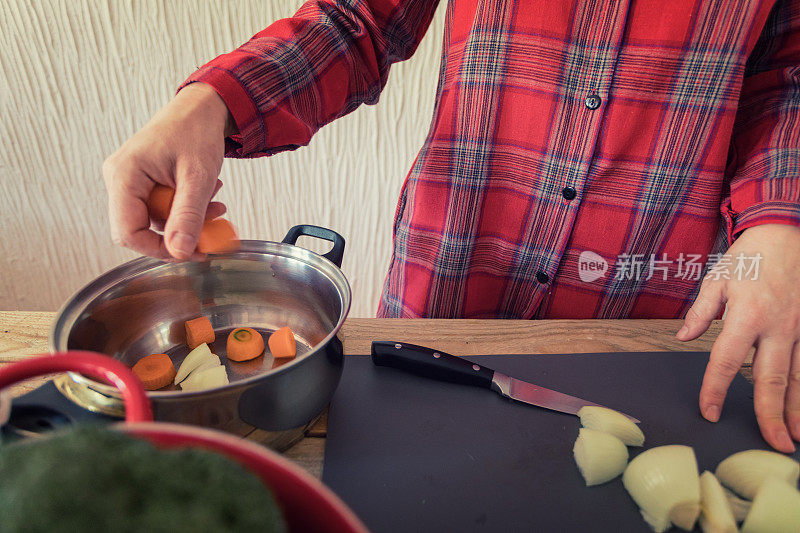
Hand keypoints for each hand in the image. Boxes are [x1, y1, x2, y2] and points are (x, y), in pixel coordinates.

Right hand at [102, 83, 234, 259]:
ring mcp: (129, 181)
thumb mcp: (198, 177)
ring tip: (214, 201)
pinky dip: (186, 209)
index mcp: (124, 175)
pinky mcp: (142, 183)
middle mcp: (119, 179)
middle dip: (179, 232)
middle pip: (140, 229)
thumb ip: (189, 216)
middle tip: (212, 228)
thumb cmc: (196, 131)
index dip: (157, 249)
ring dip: (188, 219)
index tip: (190, 252)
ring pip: (156, 221)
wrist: (201, 109)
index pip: (127, 232)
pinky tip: (205, 194)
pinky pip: (161, 209)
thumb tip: (181, 252)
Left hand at [677, 223, 799, 452]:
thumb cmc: (749, 257)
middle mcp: (778, 327)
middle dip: (770, 414)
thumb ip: (701, 313)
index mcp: (747, 315)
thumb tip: (683, 337)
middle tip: (772, 444)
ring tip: (795, 437)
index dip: (715, 388)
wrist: (786, 233)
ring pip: (799, 377)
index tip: (708, 411)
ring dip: (797, 410)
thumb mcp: (717, 280)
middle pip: (771, 379)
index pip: (726, 361)